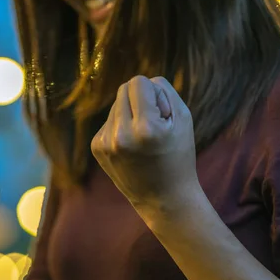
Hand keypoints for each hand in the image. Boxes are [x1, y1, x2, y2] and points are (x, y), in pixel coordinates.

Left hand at [91, 76, 199, 210]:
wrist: (162, 197)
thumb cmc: (178, 155)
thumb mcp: (182, 118)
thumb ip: (162, 90)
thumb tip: (139, 81)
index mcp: (145, 128)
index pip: (139, 82)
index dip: (153, 92)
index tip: (162, 113)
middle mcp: (121, 135)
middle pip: (123, 90)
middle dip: (139, 100)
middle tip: (153, 124)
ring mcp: (105, 143)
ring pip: (115, 105)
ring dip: (129, 114)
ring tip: (142, 139)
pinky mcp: (96, 148)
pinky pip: (108, 121)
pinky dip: (120, 128)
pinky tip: (130, 147)